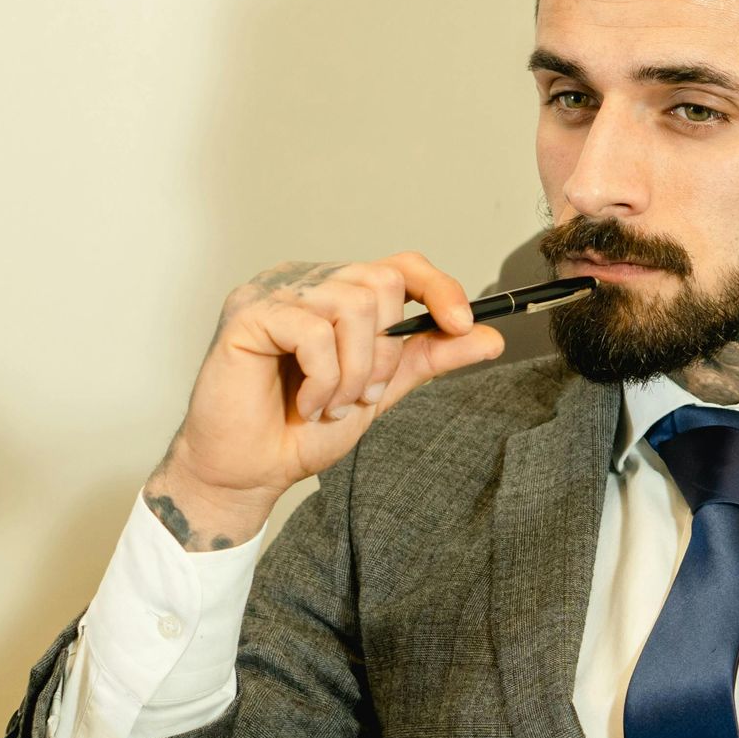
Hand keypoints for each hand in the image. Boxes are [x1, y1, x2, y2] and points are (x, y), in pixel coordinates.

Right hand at [142, 252, 504, 548]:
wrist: (252, 471)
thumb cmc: (301, 430)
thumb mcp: (383, 391)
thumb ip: (430, 357)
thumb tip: (490, 336)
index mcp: (338, 294)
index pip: (400, 265)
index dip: (439, 288)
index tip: (462, 325)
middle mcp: (307, 282)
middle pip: (382, 284)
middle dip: (385, 354)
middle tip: (362, 397)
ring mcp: (275, 292)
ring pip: (353, 306)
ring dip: (354, 373)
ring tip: (332, 406)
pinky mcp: (248, 312)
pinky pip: (314, 330)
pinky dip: (323, 378)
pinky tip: (307, 404)